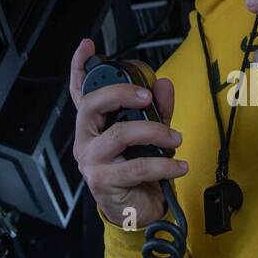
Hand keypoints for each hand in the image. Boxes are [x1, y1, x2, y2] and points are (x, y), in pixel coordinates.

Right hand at [70, 38, 187, 227]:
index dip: (79, 67)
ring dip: (154, 132)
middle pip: (92, 105)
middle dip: (121, 93)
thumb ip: (157, 110)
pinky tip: (178, 165)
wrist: (137, 211)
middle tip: (147, 97)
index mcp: (94, 125)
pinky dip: (163, 164)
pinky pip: (137, 166)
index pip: (80, 92)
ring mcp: (92, 161)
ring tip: (175, 139)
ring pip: (120, 135)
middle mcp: (87, 140)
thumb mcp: (152, 136)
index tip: (87, 46)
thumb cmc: (139, 172)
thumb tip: (163, 85)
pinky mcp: (103, 181)